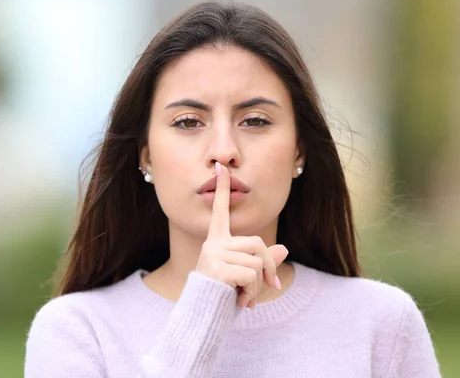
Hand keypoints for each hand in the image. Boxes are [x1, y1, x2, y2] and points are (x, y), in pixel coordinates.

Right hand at [195, 162, 288, 307]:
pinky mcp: (218, 268)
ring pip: (257, 262)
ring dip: (257, 287)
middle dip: (268, 268)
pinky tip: (240, 302)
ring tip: (243, 298)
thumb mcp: (245, 279)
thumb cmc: (222, 298)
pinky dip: (252, 293)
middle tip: (266, 288)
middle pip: (258, 244)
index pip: (220, 212)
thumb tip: (284, 249)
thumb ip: (262, 263)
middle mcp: (213, 244)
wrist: (202, 319)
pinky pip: (251, 275)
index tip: (220, 168)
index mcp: (217, 242)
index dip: (221, 190)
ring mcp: (214, 254)